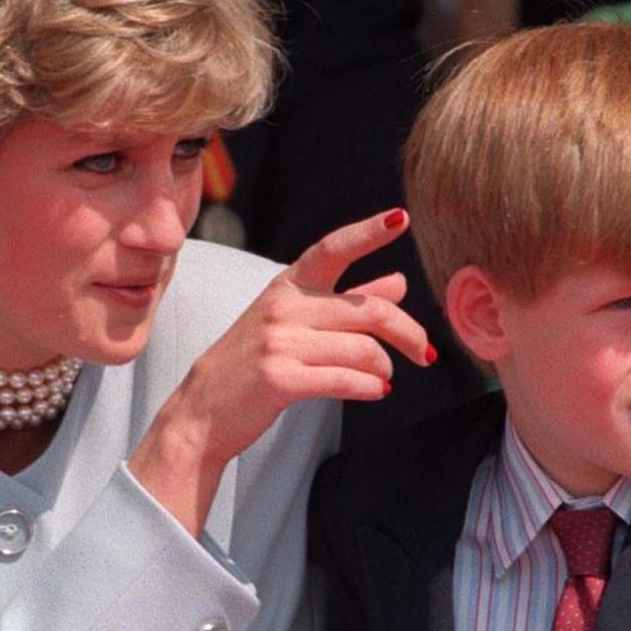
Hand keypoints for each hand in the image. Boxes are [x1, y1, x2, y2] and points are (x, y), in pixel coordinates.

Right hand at [129, 208, 434, 534]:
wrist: (203, 410)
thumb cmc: (253, 362)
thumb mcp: (294, 321)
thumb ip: (348, 300)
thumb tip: (399, 282)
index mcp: (288, 285)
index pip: (333, 248)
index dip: (368, 232)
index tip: (400, 219)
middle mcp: (283, 306)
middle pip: (369, 310)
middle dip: (408, 332)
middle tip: (426, 352)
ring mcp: (279, 341)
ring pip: (363, 348)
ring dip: (384, 368)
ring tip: (384, 378)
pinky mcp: (280, 378)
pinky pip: (346, 380)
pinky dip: (370, 388)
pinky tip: (376, 391)